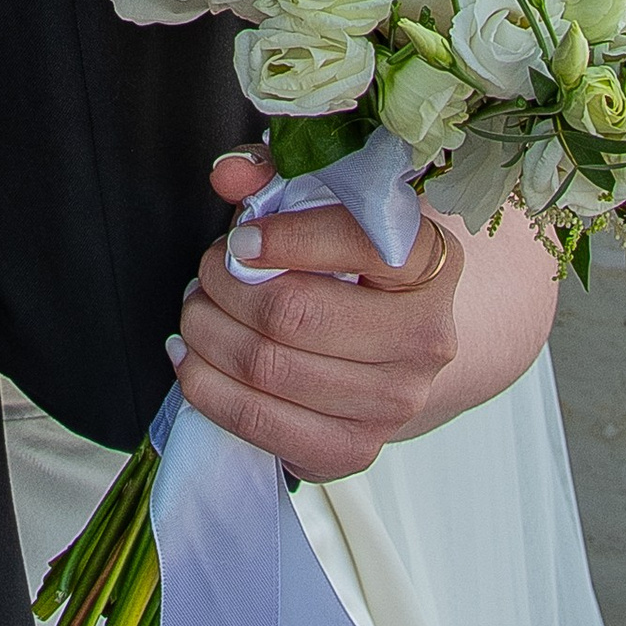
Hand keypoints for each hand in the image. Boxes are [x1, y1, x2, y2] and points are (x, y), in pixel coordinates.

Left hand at [168, 148, 463, 482]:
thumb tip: (229, 175)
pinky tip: (192, 361)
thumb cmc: (354, 266)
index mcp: (433, 266)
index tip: (240, 238)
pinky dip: (208, 389)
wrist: (398, 348)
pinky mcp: (353, 450)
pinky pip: (260, 424)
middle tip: (207, 271)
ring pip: (268, 369)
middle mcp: (425, 340)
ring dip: (207, 334)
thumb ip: (277, 178)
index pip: (356, 243)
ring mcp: (394, 403)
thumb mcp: (329, 207)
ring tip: (196, 311)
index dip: (281, 237)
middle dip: (226, 286)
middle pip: (293, 314)